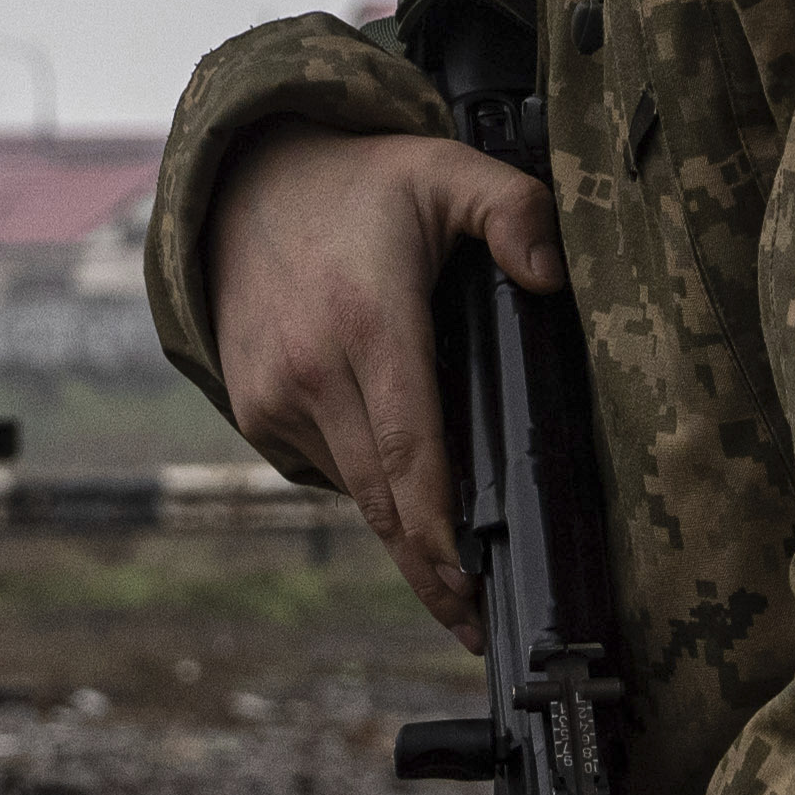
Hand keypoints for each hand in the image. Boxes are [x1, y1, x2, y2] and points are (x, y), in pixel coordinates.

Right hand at [211, 120, 561, 632]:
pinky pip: (326, 467)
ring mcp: (276, 395)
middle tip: (476, 624)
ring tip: (452, 576)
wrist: (244, 183)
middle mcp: (312, 370)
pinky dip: (367, 485)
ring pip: (356, 489)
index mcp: (368, 322)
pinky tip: (406, 496)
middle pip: (384, 498)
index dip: (441, 533)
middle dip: (430, 570)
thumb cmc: (361, 186)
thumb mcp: (447, 170)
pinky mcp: (257, 409)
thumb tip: (550, 276)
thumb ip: (514, 210)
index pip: (411, 452)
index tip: (471, 591)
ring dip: (403, 531)